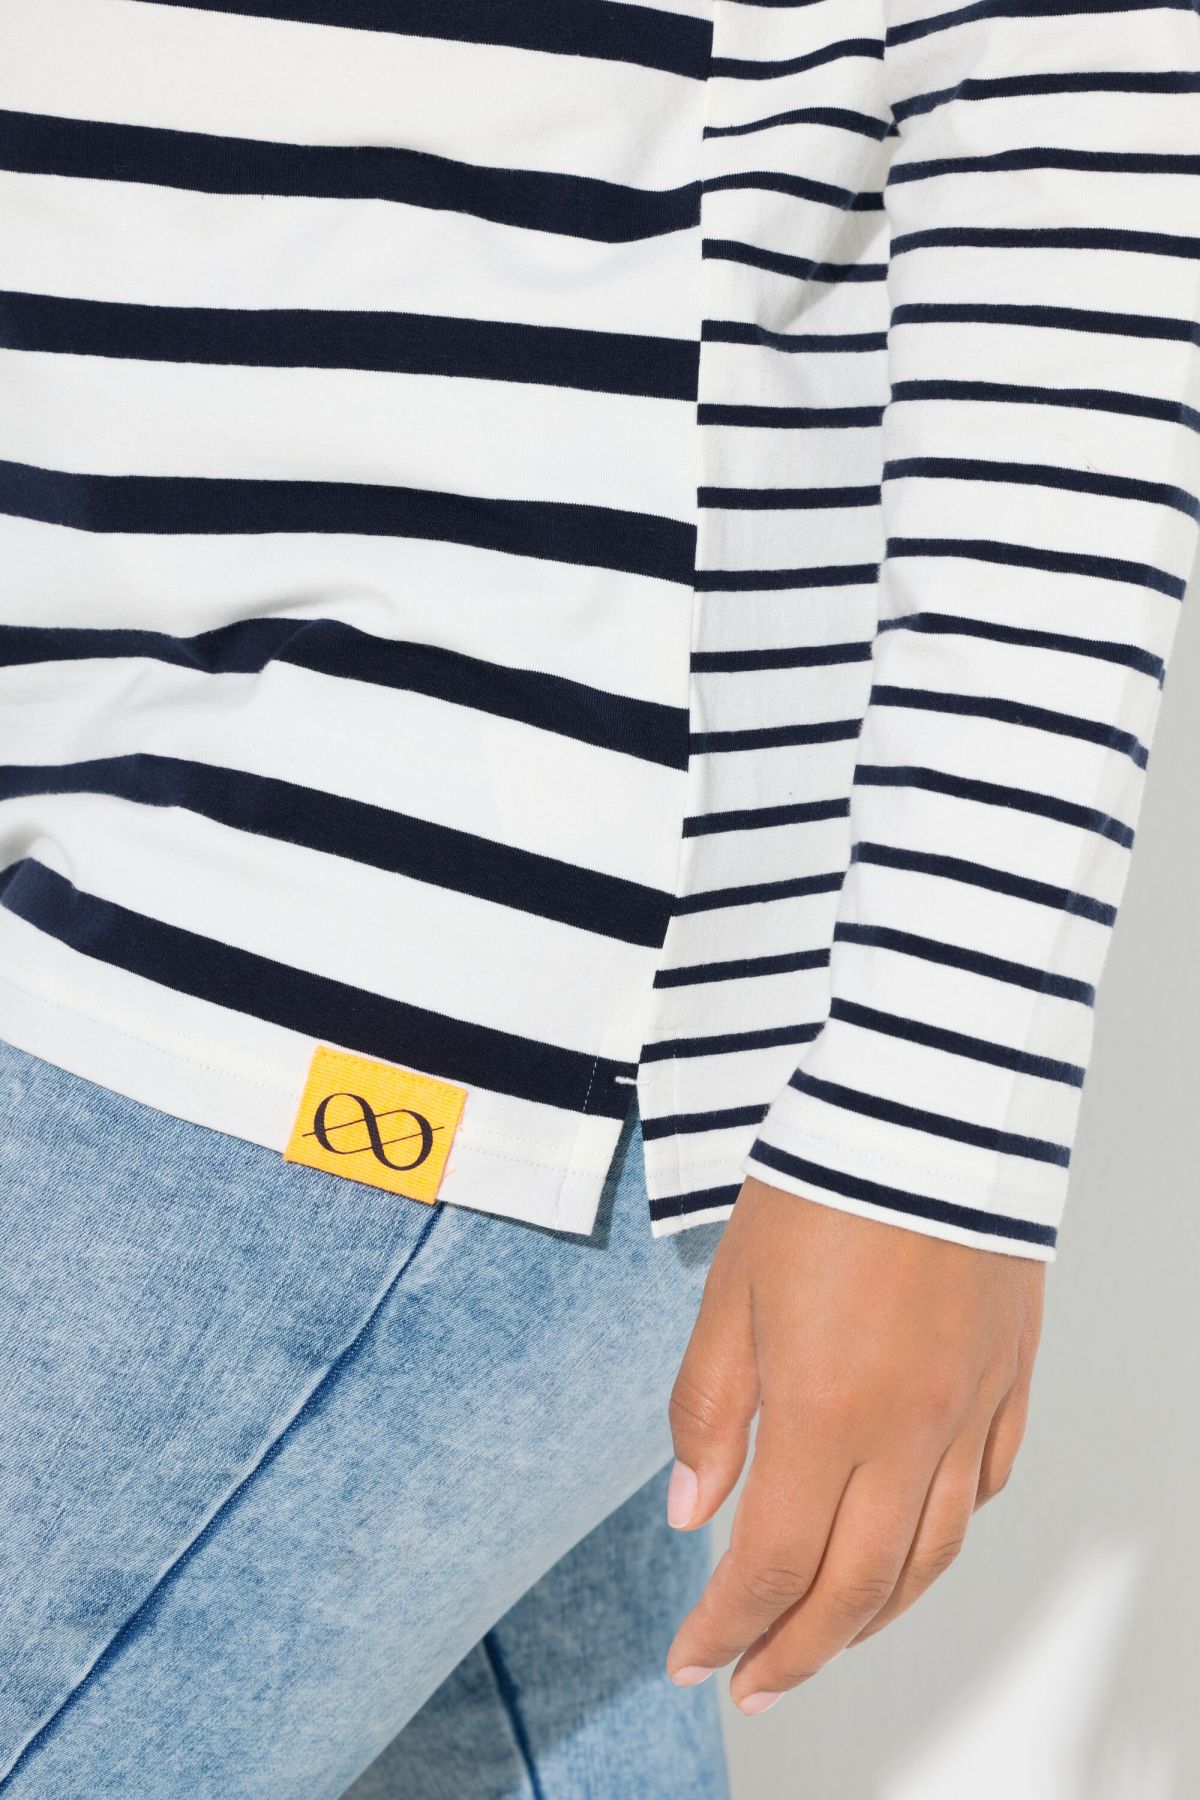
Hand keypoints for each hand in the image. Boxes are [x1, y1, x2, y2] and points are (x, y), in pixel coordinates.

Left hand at [664, 1176, 1044, 1712]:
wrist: (930, 1105)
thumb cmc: (822, 1179)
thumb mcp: (731, 1291)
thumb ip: (709, 1409)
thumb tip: (692, 1510)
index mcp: (826, 1413)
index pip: (769, 1565)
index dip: (724, 1630)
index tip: (691, 1660)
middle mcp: (908, 1431)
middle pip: (855, 1588)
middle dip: (794, 1652)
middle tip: (752, 1684)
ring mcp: (969, 1409)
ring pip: (930, 1556)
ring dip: (871, 1618)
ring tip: (823, 1641)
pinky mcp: (1007, 1377)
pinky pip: (985, 1488)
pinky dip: (943, 1536)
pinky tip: (912, 1542)